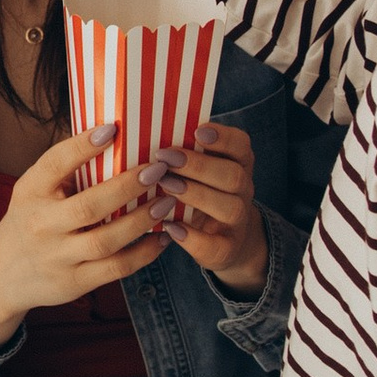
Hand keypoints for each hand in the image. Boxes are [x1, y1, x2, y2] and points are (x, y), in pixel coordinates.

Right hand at [0, 132, 164, 354]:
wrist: (4, 275)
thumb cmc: (31, 220)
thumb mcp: (33, 190)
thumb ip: (64, 169)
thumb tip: (114, 134)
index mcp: (30, 192)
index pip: (54, 164)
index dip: (83, 146)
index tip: (113, 129)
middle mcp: (41, 225)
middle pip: (88, 206)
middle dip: (127, 187)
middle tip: (158, 170)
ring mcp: (58, 257)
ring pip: (106, 240)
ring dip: (142, 220)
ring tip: (166, 201)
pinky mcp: (75, 282)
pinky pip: (116, 268)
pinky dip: (144, 252)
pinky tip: (163, 235)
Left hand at [153, 118, 268, 294]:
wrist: (225, 240)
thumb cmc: (198, 192)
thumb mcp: (196, 170)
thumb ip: (178, 152)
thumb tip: (133, 126)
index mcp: (237, 164)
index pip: (241, 145)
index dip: (222, 137)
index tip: (197, 130)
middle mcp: (243, 191)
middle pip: (233, 175)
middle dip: (198, 165)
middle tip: (164, 157)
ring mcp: (237, 222)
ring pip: (229, 207)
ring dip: (196, 195)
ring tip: (165, 187)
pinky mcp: (226, 249)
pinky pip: (215, 246)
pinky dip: (192, 237)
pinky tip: (169, 227)